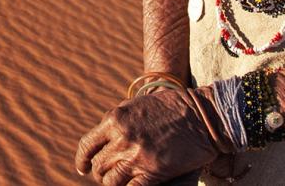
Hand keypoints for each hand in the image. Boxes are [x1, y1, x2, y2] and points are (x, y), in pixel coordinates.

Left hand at [74, 87, 232, 184]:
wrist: (202, 116)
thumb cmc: (171, 108)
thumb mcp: (136, 106)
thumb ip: (117, 123)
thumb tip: (101, 141)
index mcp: (114, 120)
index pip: (86, 146)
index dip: (82, 160)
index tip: (83, 168)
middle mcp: (121, 139)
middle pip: (98, 166)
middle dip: (101, 173)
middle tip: (108, 175)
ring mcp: (136, 157)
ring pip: (110, 181)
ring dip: (113, 183)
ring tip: (121, 181)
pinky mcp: (152, 172)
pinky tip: (134, 185)